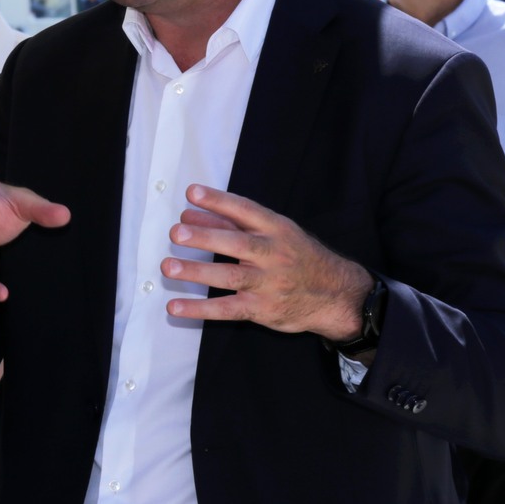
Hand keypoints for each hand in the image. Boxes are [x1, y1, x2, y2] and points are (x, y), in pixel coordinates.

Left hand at [161, 185, 370, 338]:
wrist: (336, 294)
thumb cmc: (299, 257)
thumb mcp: (277, 233)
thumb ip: (234, 223)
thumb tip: (191, 214)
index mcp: (277, 229)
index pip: (245, 211)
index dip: (219, 201)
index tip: (192, 193)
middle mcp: (273, 255)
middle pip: (236, 244)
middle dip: (205, 238)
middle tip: (177, 233)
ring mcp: (267, 284)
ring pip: (229, 277)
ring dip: (196, 273)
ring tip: (168, 268)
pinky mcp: (261, 310)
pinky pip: (226, 310)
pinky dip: (199, 309)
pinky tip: (175, 306)